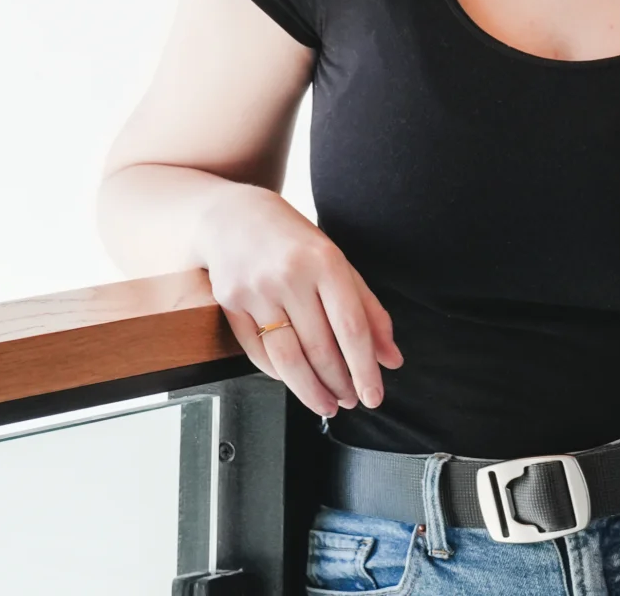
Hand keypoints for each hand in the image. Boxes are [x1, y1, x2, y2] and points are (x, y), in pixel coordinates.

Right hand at [196, 184, 403, 416]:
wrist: (229, 214)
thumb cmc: (290, 239)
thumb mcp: (335, 260)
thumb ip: (367, 308)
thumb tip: (390, 358)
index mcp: (324, 261)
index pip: (351, 328)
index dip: (365, 369)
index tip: (374, 396)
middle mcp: (289, 275)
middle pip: (320, 349)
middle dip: (340, 385)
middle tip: (350, 401)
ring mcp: (256, 289)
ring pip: (288, 359)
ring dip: (310, 391)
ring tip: (326, 405)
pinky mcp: (230, 302)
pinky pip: (258, 352)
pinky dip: (279, 374)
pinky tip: (293, 380)